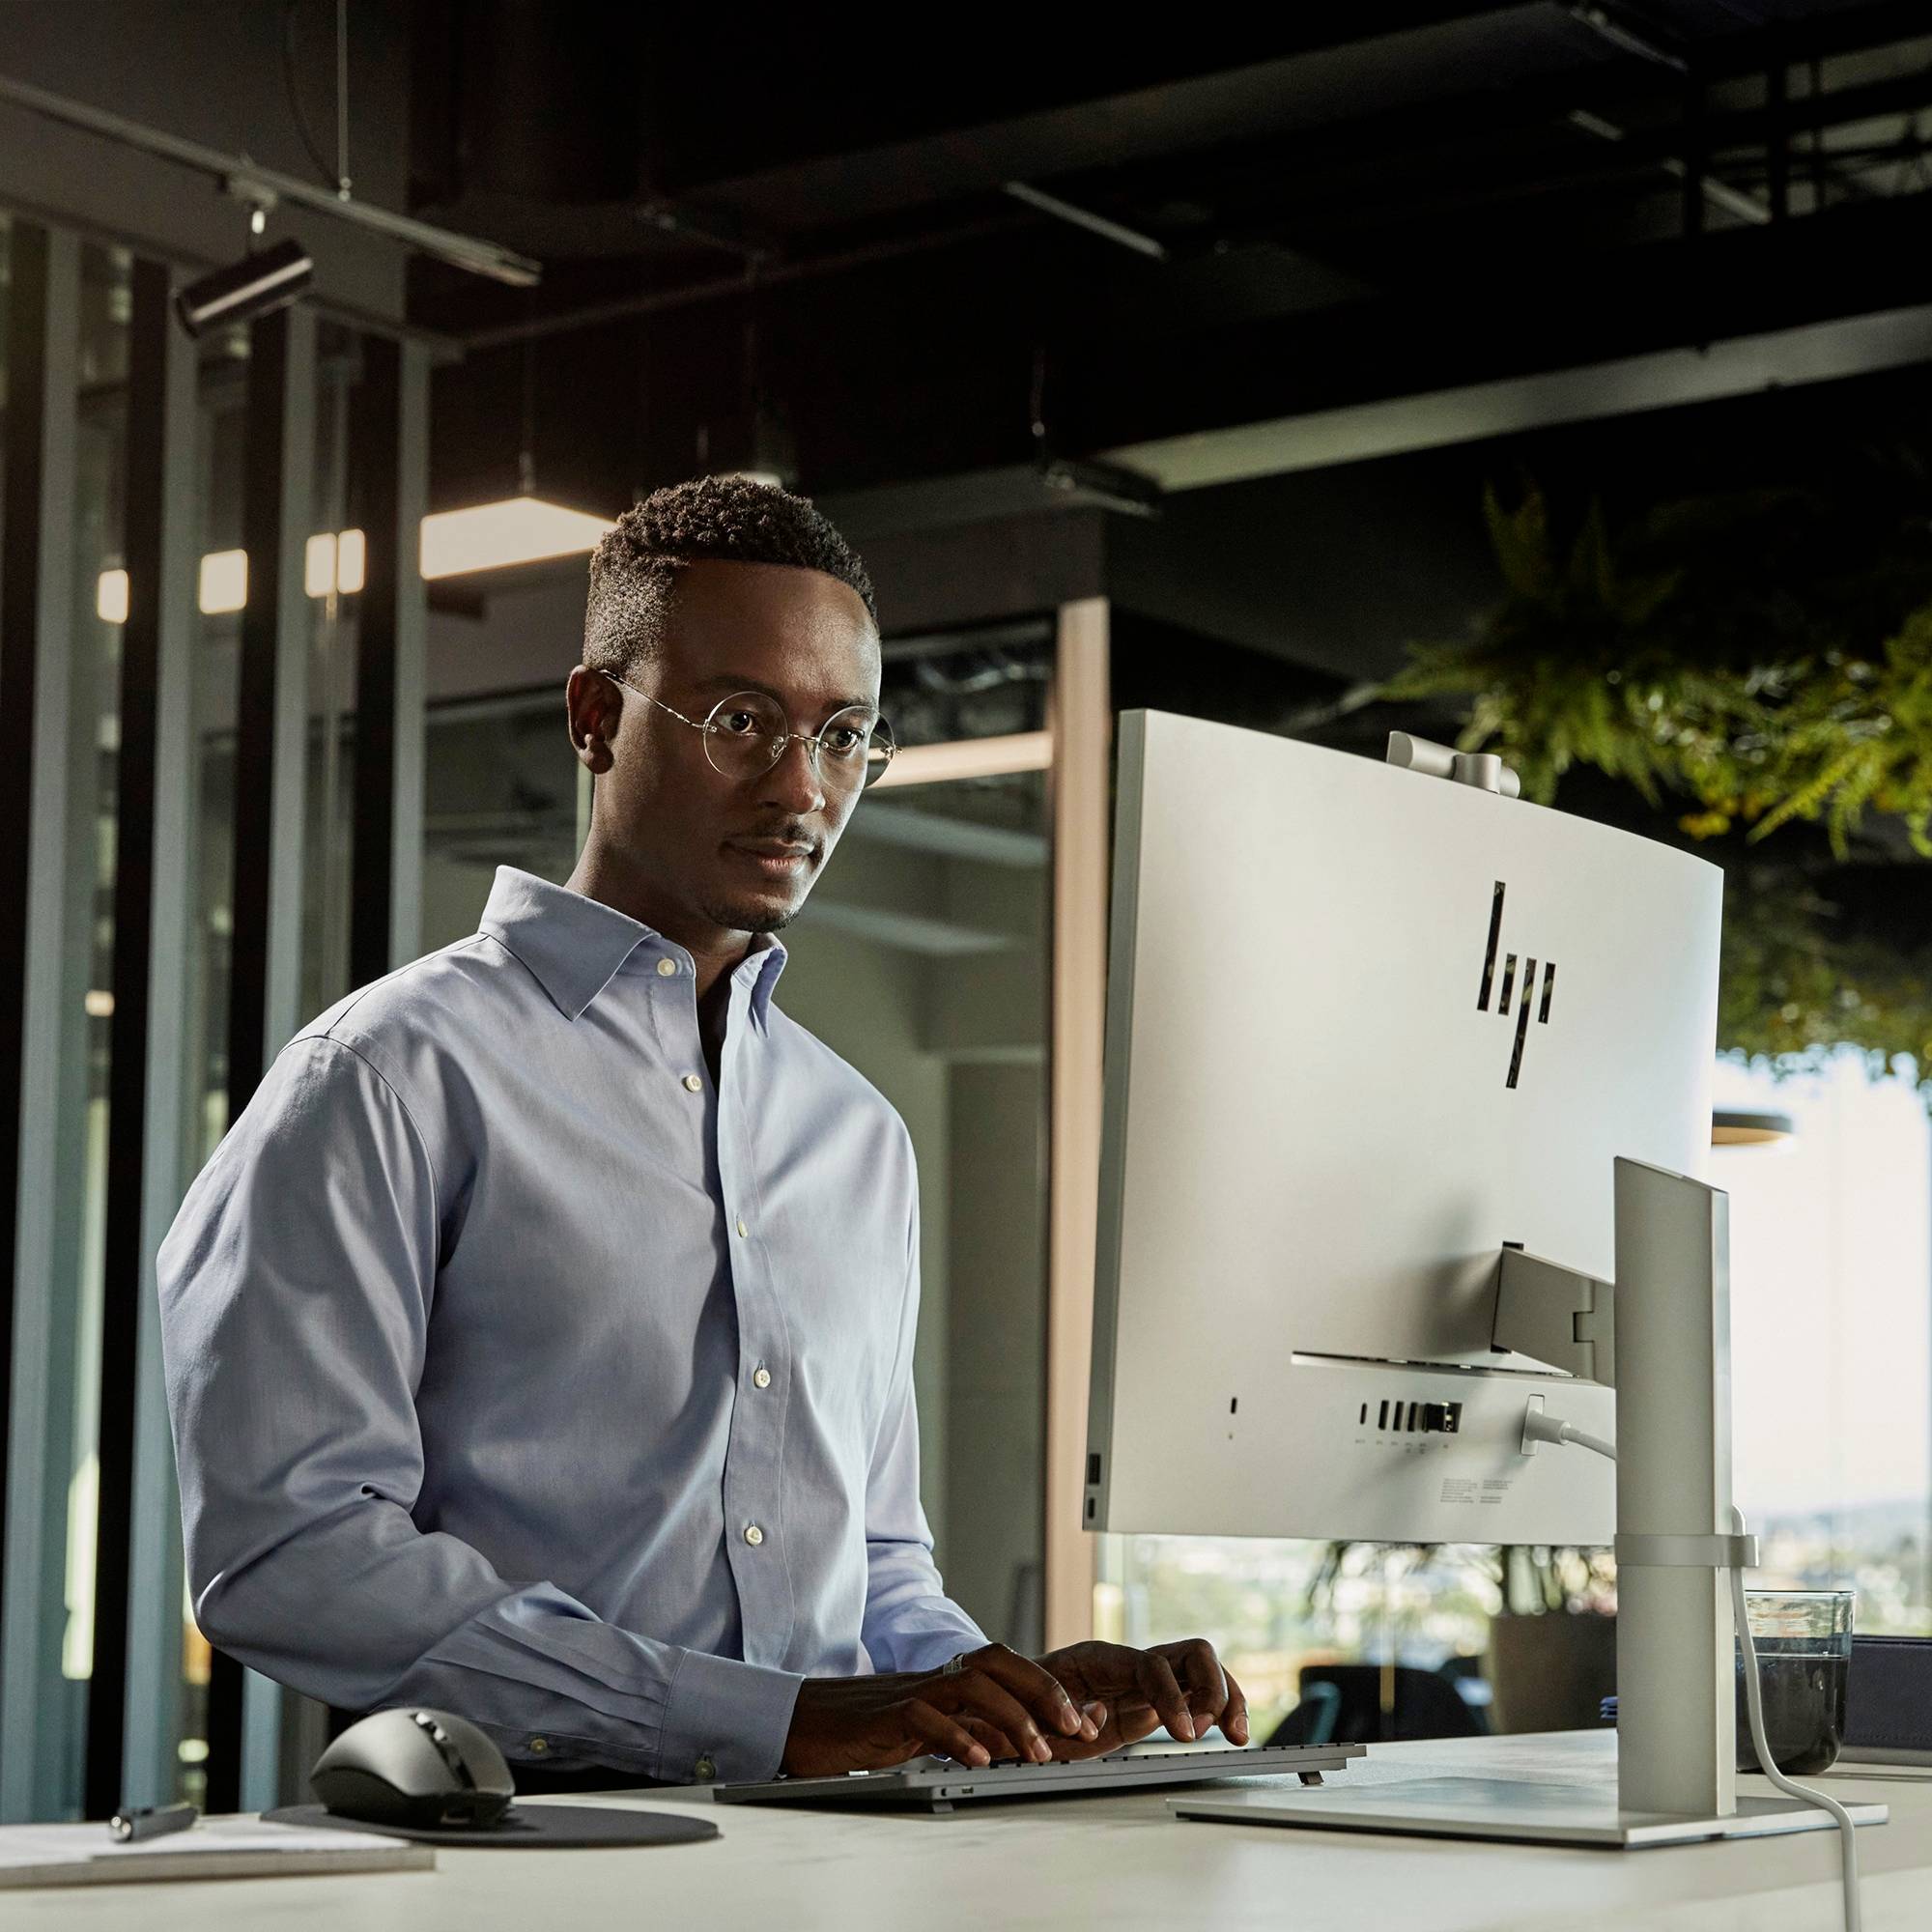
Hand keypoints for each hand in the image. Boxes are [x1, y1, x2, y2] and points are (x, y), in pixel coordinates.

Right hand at [782, 1642, 1100, 1776]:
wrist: (804, 1721)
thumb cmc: (866, 1725)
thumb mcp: (927, 1728)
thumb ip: (967, 1728)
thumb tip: (1015, 1742)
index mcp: (948, 1680)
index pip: (1008, 1668)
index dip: (1048, 1688)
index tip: (1082, 1720)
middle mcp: (936, 1678)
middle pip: (998, 1663)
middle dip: (1042, 1690)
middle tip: (1072, 1727)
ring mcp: (911, 1692)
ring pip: (971, 1684)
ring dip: (1011, 1716)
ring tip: (1035, 1751)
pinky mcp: (886, 1714)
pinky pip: (926, 1716)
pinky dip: (957, 1735)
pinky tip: (979, 1757)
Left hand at [1025, 1639, 1248, 1759]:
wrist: (1013, 1704)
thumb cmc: (1018, 1701)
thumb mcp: (1030, 1707)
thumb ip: (1057, 1710)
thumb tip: (1090, 1721)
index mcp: (1100, 1658)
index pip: (1150, 1666)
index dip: (1170, 1696)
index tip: (1183, 1732)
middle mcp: (1130, 1664)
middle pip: (1191, 1652)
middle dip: (1214, 1686)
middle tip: (1219, 1727)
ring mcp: (1145, 1682)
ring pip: (1202, 1670)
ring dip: (1227, 1696)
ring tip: (1237, 1734)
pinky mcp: (1152, 1706)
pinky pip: (1195, 1698)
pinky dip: (1219, 1711)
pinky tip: (1229, 1735)